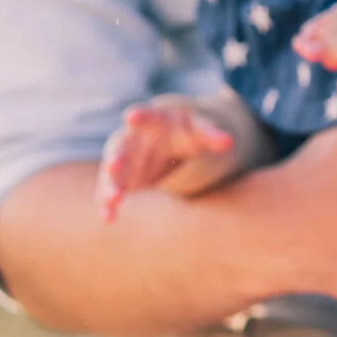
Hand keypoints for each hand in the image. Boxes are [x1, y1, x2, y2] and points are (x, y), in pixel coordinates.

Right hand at [97, 98, 236, 220]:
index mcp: (154, 122)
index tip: (131, 116)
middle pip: (121, 148)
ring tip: (112, 201)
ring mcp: (125, 162)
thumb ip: (212, 135)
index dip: (140, 116)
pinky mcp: (123, 181)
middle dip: (116, 158)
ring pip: (113, 175)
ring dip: (111, 187)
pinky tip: (107, 220)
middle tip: (113, 167)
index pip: (147, 116)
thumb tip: (229, 142)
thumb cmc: (186, 130)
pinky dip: (108, 206)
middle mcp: (133, 140)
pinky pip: (111, 193)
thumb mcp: (200, 129)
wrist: (170, 140)